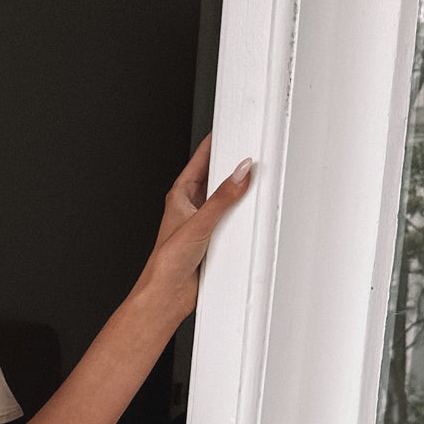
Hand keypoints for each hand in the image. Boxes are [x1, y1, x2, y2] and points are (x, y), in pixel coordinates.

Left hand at [136, 134, 253, 325]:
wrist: (167, 295)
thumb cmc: (166, 263)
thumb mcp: (198, 223)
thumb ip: (222, 198)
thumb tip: (240, 173)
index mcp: (180, 195)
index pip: (201, 159)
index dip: (216, 142)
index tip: (232, 128)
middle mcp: (191, 206)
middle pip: (217, 176)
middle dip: (233, 165)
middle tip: (253, 152)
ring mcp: (203, 222)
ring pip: (226, 199)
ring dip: (240, 192)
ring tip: (257, 180)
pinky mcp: (213, 239)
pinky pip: (232, 220)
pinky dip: (243, 215)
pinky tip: (253, 213)